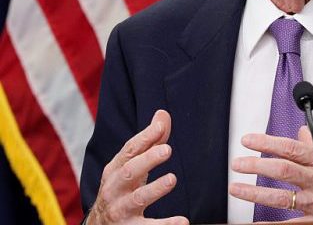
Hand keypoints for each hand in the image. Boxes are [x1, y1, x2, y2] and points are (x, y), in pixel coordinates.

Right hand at [87, 110, 187, 224]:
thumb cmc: (121, 190)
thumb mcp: (131, 166)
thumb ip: (150, 142)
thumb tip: (162, 114)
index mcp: (115, 170)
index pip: (129, 151)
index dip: (144, 138)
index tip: (160, 127)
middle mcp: (114, 189)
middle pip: (129, 172)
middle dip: (147, 160)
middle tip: (167, 149)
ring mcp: (120, 210)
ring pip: (137, 199)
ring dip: (154, 189)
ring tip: (172, 179)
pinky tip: (182, 221)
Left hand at [230, 127, 312, 223]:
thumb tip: (301, 134)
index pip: (292, 148)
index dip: (267, 143)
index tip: (250, 140)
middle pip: (282, 171)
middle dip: (256, 165)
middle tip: (238, 162)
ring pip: (281, 198)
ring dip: (255, 193)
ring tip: (237, 188)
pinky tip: (255, 224)